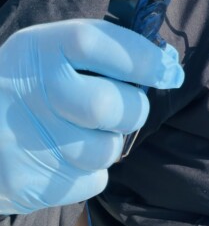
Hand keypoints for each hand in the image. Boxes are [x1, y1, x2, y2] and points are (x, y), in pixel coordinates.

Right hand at [0, 19, 183, 213]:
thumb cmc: (31, 87)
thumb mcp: (51, 53)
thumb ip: (103, 53)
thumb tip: (168, 67)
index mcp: (37, 48)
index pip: (93, 42)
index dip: (140, 58)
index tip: (169, 72)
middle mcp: (26, 90)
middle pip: (109, 106)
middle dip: (131, 111)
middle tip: (122, 109)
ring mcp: (22, 139)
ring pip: (106, 150)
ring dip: (107, 144)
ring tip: (81, 133)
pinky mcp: (25, 183)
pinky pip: (91, 182)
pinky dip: (88, 173)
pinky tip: (63, 156)